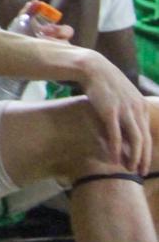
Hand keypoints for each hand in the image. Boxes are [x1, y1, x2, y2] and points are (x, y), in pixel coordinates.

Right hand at [79, 51, 151, 172]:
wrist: (93, 68)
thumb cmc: (107, 84)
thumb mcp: (125, 97)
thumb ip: (131, 112)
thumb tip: (131, 130)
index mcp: (142, 107)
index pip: (147, 135)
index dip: (147, 152)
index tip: (143, 165)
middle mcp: (137, 109)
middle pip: (144, 140)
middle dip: (143, 159)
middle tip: (139, 173)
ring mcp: (124, 110)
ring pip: (135, 140)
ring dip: (133, 157)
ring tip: (129, 169)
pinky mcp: (110, 112)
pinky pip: (116, 135)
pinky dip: (117, 149)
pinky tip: (114, 159)